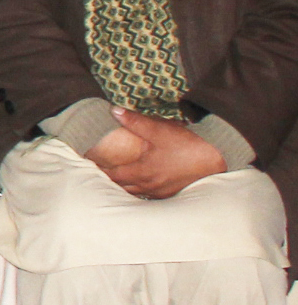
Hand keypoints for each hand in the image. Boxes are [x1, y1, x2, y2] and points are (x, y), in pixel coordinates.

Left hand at [90, 108, 228, 198]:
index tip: (87, 165)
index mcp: (143, 172)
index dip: (98, 170)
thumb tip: (113, 110)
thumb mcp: (160, 130)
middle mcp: (151, 186)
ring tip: (111, 179)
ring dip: (122, 187)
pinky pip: (149, 194)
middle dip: (107, 180)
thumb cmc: (188, 144)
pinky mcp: (173, 192)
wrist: (218, 156)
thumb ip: (135, 121)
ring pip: (135, 193)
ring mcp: (163, 191)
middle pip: (122, 187)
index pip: (113, 175)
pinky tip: (137, 184)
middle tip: (93, 173)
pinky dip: (139, 190)